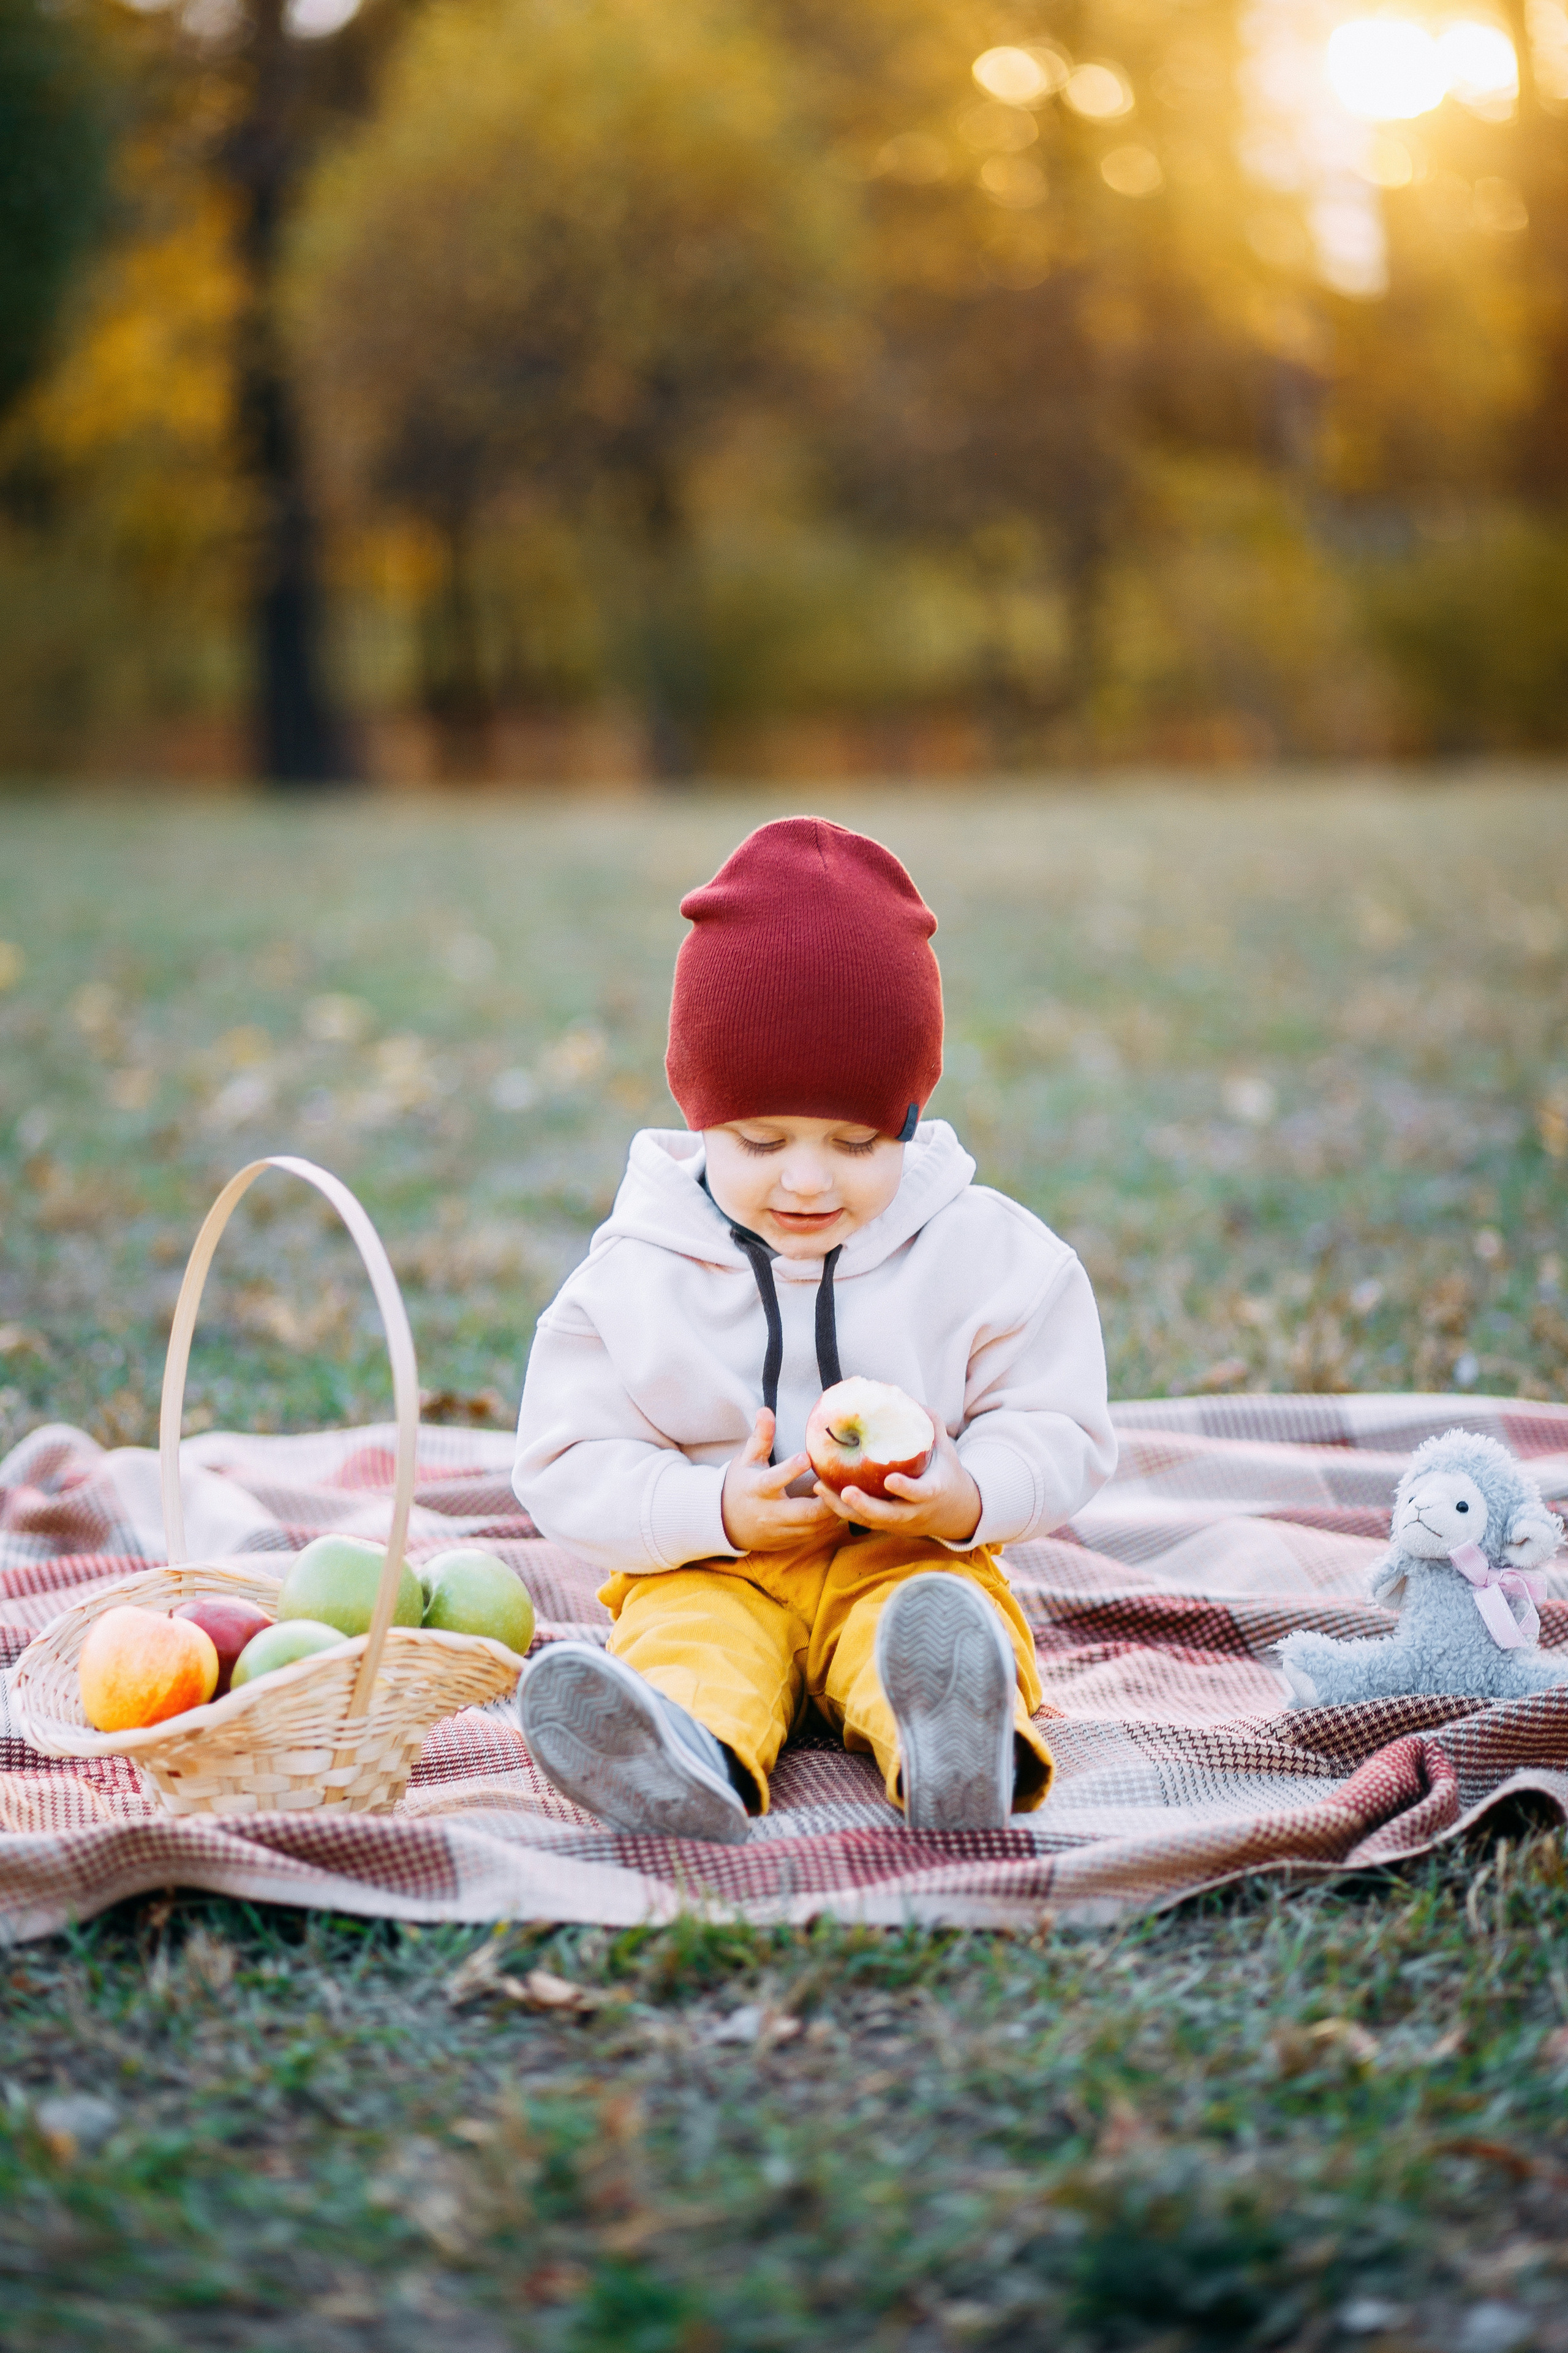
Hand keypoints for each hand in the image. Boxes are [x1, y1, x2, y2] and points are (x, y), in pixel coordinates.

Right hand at [721, 1410, 840, 1553]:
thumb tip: (765, 1410)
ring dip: (833, 1512)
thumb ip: (760, 1438)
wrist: (726, 1522)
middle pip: (803, 1513)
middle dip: (827, 1501)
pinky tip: (841, 1507)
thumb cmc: (740, 1485)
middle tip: (845, 1483)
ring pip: (814, 1527)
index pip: (772, 1481)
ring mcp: (780, 1531)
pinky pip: (814, 1535)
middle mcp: (769, 1513)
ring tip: (850, 1493)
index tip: (806, 1457)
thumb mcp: (746, 1460)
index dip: (789, 1470)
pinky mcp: (789, 1542)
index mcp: (757, 1490)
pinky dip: (829, 1523)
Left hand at [816, 1420, 982, 1546]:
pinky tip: (821, 1491)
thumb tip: (903, 1396)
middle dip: (865, 1506)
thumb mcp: (945, 1449)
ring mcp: (898, 1522)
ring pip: (869, 1521)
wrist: (955, 1513)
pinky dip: (840, 1508)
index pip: (919, 1494)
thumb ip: (929, 1425)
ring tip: (820, 1488)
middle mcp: (914, 1512)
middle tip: (846, 1492)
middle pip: (887, 1515)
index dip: (906, 1489)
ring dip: (843, 1508)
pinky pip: (860, 1520)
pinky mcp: (885, 1526)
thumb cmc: (946, 1472)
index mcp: (932, 1492)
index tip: (891, 1480)